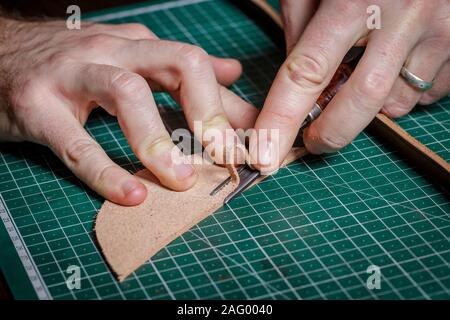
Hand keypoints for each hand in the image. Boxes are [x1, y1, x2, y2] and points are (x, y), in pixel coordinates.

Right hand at [0, 19, 257, 204]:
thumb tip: (232, 74)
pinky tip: (130, 195)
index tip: (252, 145)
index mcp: (141, 45)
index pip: (198, 66)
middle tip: (227, 156)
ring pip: (126, 94)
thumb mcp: (131, 62)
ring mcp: (73, 75)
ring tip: (183, 179)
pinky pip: (76, 144)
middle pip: (176, 64)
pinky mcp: (38, 107)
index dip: (230, 107)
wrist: (0, 55)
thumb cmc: (73, 66)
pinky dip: (106, 173)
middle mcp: (113, 51)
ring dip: (160, 141)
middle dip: (209, 112)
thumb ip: (180, 73)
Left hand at [250, 0, 448, 171]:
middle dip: (332, 133)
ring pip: (397, 101)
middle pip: (361, 100)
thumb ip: (302, 24)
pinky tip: (401, 62)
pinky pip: (427, 93)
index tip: (266, 153)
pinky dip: (405, 91)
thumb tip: (298, 82)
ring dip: (374, 103)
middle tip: (314, 143)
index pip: (307, 70)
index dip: (282, 118)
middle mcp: (402, 15)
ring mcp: (440, 31)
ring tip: (371, 69)